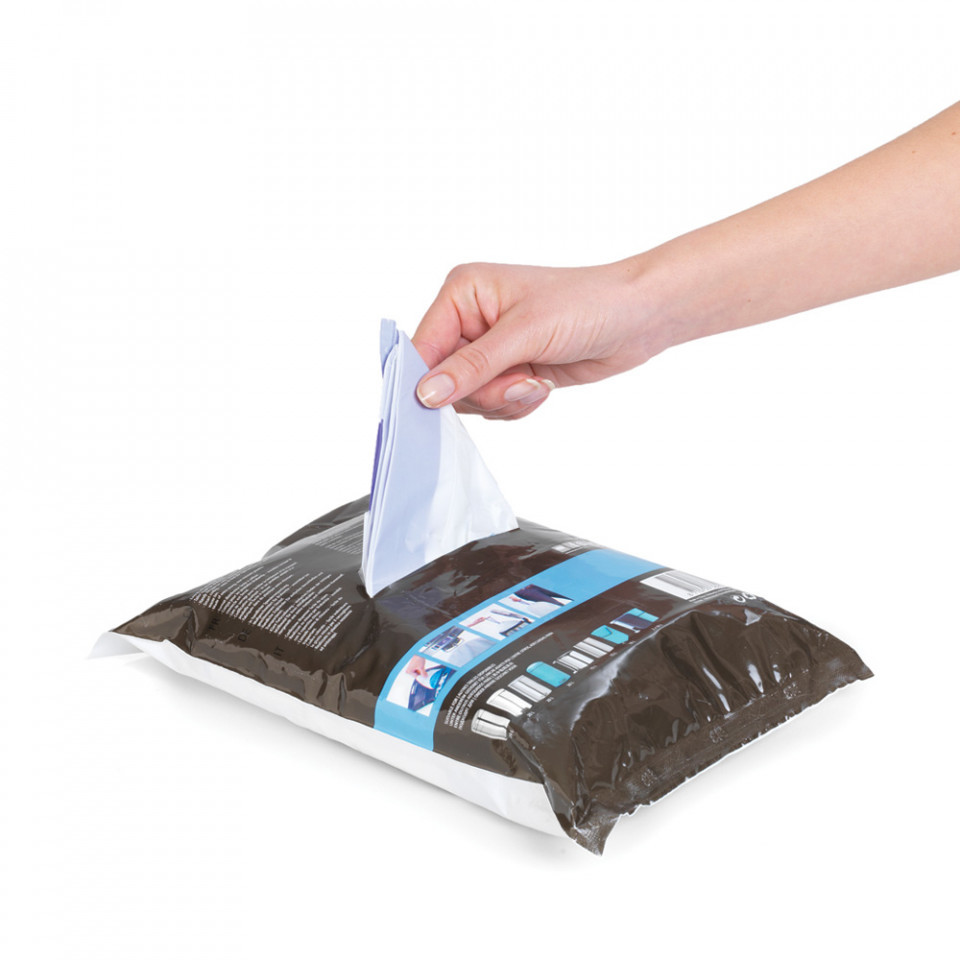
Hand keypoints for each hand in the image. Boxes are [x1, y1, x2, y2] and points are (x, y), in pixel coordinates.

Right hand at [411, 261, 665, 419]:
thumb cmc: (588, 303)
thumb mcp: (525, 333)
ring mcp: (491, 349)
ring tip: (536, 380)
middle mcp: (471, 319)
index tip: (436, 407)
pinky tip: (542, 384)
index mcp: (462, 293)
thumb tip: (426, 393)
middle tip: (520, 380)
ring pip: (470, 399)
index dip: (427, 380)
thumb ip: (472, 366)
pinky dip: (518, 404)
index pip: (423, 347)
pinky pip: (494, 406)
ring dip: (505, 399)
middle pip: (445, 380)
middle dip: (484, 391)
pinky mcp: (510, 371)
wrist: (638, 317)